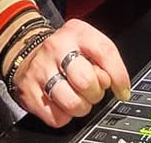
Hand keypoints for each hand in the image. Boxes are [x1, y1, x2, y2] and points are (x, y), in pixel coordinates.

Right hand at [11, 19, 130, 127]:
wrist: (28, 50)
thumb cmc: (65, 50)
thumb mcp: (86, 42)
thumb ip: (103, 59)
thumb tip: (116, 85)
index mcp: (76, 32)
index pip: (105, 52)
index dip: (118, 75)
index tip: (122, 90)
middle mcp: (56, 48)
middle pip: (86, 82)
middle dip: (95, 93)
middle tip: (92, 91)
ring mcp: (40, 70)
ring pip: (72, 103)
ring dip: (81, 107)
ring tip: (78, 98)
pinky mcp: (28, 91)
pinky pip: (56, 117)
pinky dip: (64, 116)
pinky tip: (62, 102)